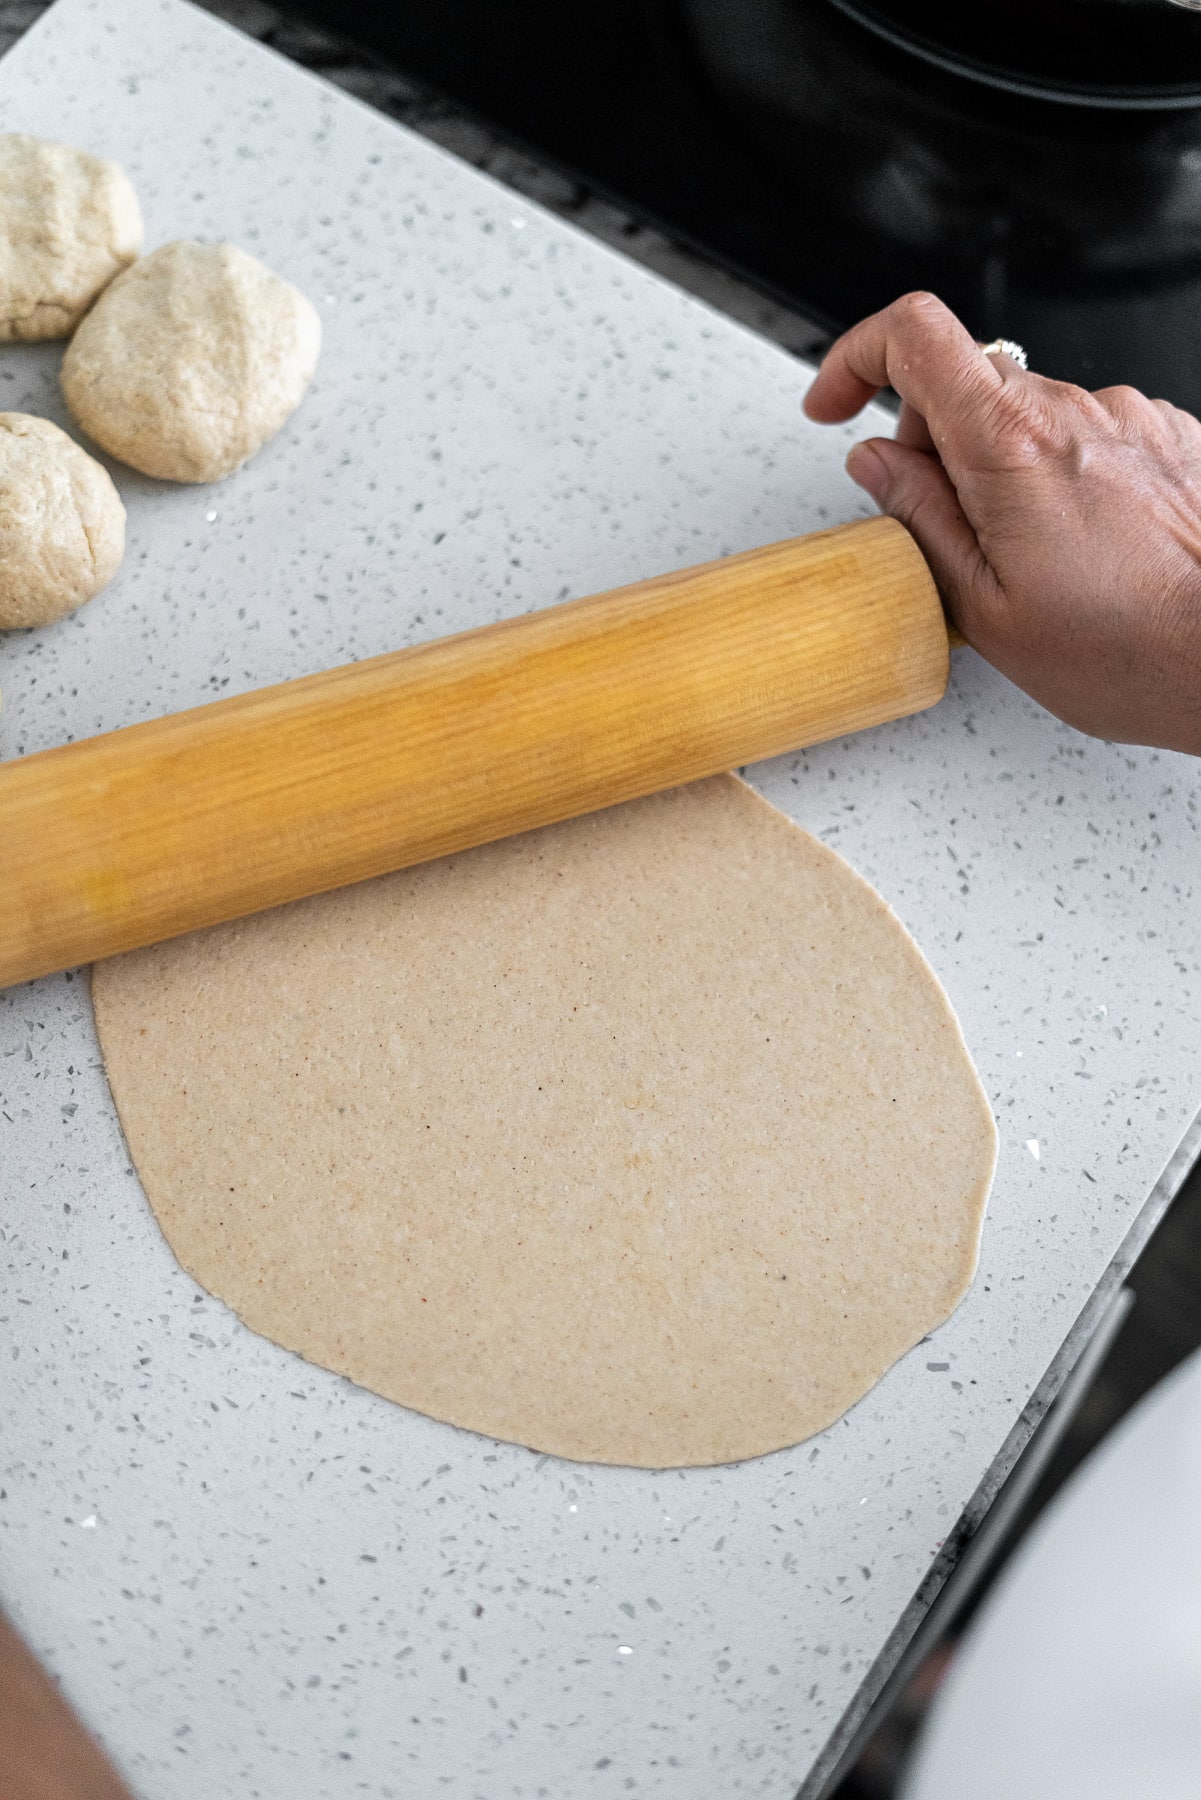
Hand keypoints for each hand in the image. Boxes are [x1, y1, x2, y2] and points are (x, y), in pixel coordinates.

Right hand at [803, 291, 1200, 753]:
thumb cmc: (1127, 651)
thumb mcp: (984, 605)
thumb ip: (919, 518)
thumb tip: (877, 463)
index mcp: (1010, 444)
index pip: (914, 335)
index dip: (857, 356)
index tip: (836, 406)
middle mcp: (1073, 410)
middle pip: (969, 379)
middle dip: (931, 440)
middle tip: (939, 522)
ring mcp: (1129, 416)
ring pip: (1030, 412)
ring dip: (1002, 465)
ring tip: (1025, 555)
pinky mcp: (1169, 436)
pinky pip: (1089, 434)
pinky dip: (1062, 475)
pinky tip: (1080, 546)